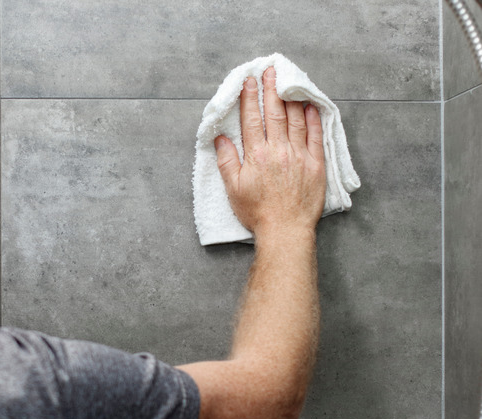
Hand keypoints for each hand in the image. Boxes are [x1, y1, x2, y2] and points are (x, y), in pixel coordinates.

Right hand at [215, 67, 325, 236]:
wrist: (285, 230)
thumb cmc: (257, 212)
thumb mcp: (233, 189)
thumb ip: (227, 161)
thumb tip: (221, 139)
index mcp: (257, 155)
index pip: (252, 119)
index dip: (250, 98)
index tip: (249, 81)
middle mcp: (279, 150)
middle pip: (274, 113)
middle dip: (271, 89)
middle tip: (270, 71)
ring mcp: (299, 156)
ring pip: (295, 120)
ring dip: (291, 98)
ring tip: (288, 81)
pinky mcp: (316, 164)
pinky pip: (316, 136)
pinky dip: (314, 119)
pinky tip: (311, 106)